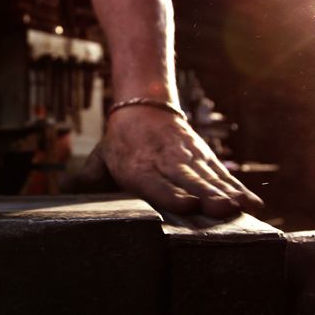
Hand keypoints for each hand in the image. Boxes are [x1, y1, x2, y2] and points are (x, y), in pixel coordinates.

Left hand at [63, 106, 263, 217]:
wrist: (144, 105)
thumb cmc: (120, 142)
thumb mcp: (100, 157)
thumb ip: (85, 179)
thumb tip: (62, 191)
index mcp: (137, 166)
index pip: (155, 183)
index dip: (172, 194)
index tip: (188, 206)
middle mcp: (165, 162)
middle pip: (187, 179)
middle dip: (205, 195)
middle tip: (221, 209)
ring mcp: (187, 158)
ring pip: (208, 175)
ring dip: (225, 192)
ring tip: (241, 207)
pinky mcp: (202, 157)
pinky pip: (221, 173)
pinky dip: (237, 187)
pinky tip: (252, 203)